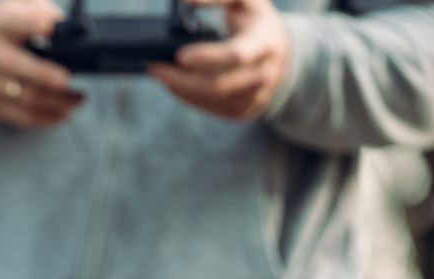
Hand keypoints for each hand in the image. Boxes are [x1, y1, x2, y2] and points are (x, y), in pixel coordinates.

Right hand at [0, 0, 83, 129]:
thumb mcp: (9, 9)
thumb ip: (36, 10)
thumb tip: (64, 25)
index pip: (16, 21)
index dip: (35, 24)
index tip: (51, 29)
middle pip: (23, 68)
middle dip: (51, 77)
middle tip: (72, 82)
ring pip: (29, 99)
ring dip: (59, 103)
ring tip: (77, 99)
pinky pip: (23, 117)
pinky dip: (48, 118)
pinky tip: (64, 113)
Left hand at [149, 0, 289, 120]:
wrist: (279, 48)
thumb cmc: (253, 17)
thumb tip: (185, 0)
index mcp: (264, 42)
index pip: (236, 55)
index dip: (208, 57)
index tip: (180, 55)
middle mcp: (264, 74)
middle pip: (219, 86)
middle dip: (182, 80)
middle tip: (154, 68)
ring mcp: (257, 97)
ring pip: (214, 102)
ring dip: (182, 90)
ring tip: (160, 74)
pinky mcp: (246, 111)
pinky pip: (214, 110)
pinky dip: (191, 99)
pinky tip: (176, 86)